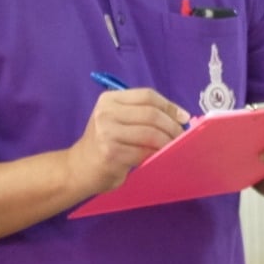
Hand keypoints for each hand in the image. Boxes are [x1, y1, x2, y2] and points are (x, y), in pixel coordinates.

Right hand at [64, 88, 185, 196]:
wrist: (80, 168)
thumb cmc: (106, 143)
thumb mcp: (118, 120)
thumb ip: (143, 114)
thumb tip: (181, 117)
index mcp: (109, 100)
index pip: (147, 96)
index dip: (169, 106)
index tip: (183, 117)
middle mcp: (106, 113)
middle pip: (151, 114)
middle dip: (172, 126)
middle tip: (182, 136)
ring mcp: (107, 133)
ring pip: (150, 134)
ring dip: (168, 142)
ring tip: (174, 147)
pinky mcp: (111, 153)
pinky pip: (144, 152)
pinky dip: (157, 154)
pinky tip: (161, 156)